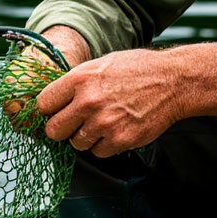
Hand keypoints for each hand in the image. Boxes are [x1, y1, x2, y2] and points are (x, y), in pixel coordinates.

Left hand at [35, 49, 188, 157]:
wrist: (173, 81)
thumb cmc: (138, 70)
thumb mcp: (101, 64)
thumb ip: (76, 82)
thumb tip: (54, 100)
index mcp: (80, 79)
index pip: (43, 104)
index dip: (49, 109)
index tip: (56, 111)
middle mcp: (88, 101)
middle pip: (53, 130)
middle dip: (62, 128)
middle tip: (75, 122)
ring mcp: (104, 123)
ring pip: (76, 144)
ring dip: (86, 137)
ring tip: (103, 122)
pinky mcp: (120, 140)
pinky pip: (98, 152)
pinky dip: (105, 145)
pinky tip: (116, 129)